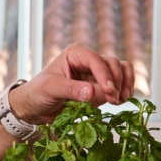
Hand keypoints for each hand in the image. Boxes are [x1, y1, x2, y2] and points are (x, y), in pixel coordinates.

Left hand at [12, 42, 135, 123]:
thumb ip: (72, 90)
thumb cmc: (39, 92)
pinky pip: (120, 83)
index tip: (109, 91)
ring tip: (119, 100)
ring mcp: (96, 74)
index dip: (105, 75)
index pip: (96, 60)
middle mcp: (88, 60)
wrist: (36, 107)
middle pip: (112, 64)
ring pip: (120, 71)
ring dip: (124, 84)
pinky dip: (124, 89)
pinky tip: (121, 101)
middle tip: (113, 99)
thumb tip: (92, 92)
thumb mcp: (51, 89)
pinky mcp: (100, 87)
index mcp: (76, 53)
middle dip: (115, 81)